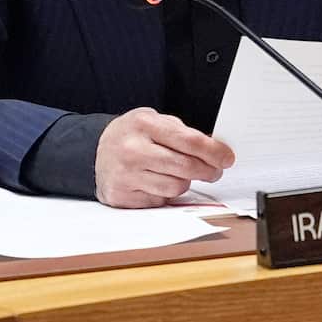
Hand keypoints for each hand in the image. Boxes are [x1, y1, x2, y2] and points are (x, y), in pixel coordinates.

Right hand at [95, 107, 234, 207]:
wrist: (94, 152)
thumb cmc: (132, 135)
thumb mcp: (153, 121)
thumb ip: (182, 133)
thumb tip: (215, 151)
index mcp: (144, 124)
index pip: (189, 141)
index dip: (214, 151)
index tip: (227, 158)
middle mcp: (133, 150)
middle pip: (186, 167)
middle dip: (207, 171)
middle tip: (214, 171)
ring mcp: (127, 175)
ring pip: (176, 187)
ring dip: (184, 182)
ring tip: (178, 173)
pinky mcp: (123, 196)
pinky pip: (160, 200)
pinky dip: (165, 194)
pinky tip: (157, 182)